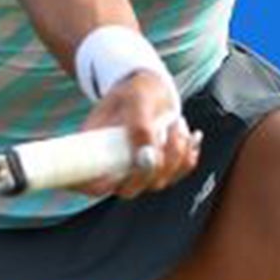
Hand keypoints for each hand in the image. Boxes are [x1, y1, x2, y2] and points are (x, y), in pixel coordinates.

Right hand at [80, 70, 200, 198]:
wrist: (152, 90)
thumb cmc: (136, 92)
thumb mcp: (137, 100)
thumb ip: (139, 127)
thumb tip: (146, 157)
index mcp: (95, 152)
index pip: (89, 185)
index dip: (99, 186)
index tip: (121, 166)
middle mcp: (114, 168)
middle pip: (129, 189)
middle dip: (151, 166)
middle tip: (163, 133)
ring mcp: (138, 173)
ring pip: (159, 181)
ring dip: (175, 153)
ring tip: (176, 123)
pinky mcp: (160, 171)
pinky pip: (178, 172)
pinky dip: (188, 154)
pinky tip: (190, 135)